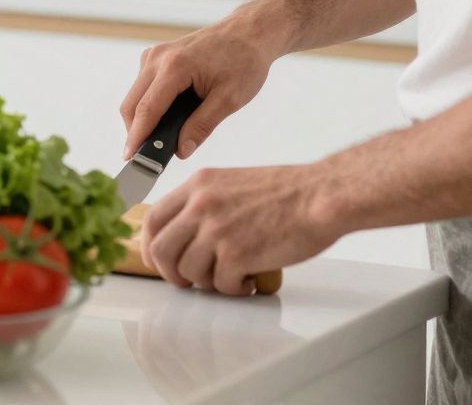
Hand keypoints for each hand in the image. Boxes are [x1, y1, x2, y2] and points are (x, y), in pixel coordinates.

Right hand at [120, 12, 279, 160]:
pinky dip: (148, 105)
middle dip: (135, 132)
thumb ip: (203, 126)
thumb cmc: (244, 61)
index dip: (136, 137)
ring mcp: (154, 55)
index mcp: (175, 67)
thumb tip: (182, 150)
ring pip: (134, 96)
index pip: (146, 110)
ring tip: (160, 140)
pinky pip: (142, 86)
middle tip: (146, 157)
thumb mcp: (229, 99)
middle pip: (132, 104)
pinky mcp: (156, 57)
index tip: (129, 158)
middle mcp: (157, 58)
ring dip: (142, 119)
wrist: (248, 33)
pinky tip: (167, 118)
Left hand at [144, 164, 339, 295]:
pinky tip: (250, 280)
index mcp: (198, 184)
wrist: (321, 196)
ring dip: (209, 282)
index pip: (153, 218)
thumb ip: (205, 203)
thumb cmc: (288, 192)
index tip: (158, 259)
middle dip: (171, 273)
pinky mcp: (236, 253)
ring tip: (233, 277)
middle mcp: (201, 205)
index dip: (151, 245)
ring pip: (189, 271)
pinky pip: (221, 285)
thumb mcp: (232, 183)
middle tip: (188, 282)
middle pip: (161, 249)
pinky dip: (234, 289)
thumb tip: (186, 234)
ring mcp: (216, 230)